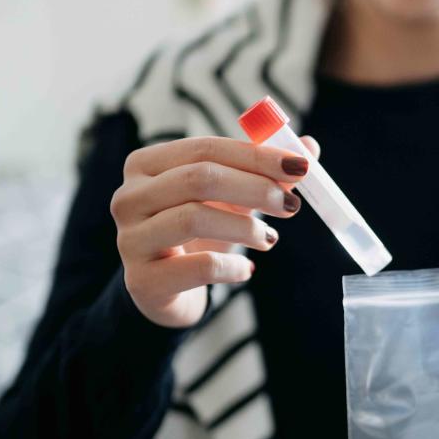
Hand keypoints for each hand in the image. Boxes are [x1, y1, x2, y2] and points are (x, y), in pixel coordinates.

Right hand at [110, 135, 319, 327]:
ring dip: (244, 227)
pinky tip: (246, 271)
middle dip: (254, 188)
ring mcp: (130, 239)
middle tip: (290, 205)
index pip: (205, 149)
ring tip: (269, 238)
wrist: (166, 291)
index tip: (300, 166)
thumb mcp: (228, 200)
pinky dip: (232, 267)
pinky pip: (198, 267)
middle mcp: (129, 197)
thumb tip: (309, 147)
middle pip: (198, 179)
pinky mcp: (142, 281)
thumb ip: (263, 173)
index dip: (256, 156)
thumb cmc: (198, 235)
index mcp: (146, 165)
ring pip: (193, 218)